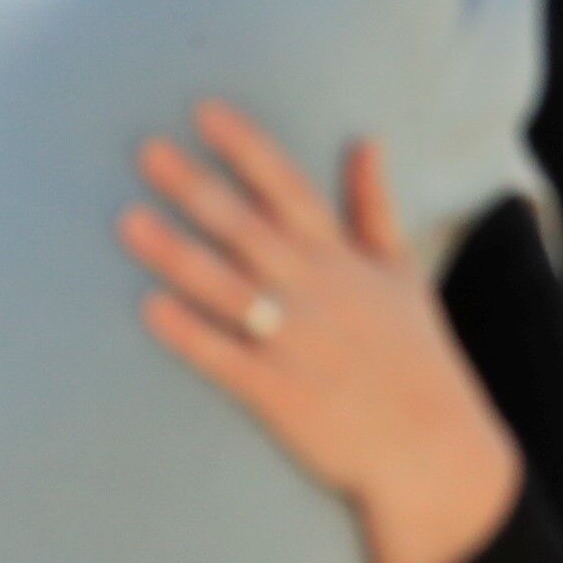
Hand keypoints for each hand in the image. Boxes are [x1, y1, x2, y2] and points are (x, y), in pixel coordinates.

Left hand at [118, 100, 522, 562]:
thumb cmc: (414, 357)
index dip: (247, 148)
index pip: (290, 189)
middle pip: (248, 229)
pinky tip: (149, 309)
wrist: (435, 451)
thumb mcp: (402, 273)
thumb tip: (365, 140)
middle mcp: (317, 291)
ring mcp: (296, 342)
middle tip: (145, 150)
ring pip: (228, 288)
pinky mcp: (279, 394)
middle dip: (198, 188)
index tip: (204, 111)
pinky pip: (226, 358)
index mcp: (343, 259)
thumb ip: (374, 207)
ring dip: (177, 254)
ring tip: (127, 221)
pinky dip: (190, 334)